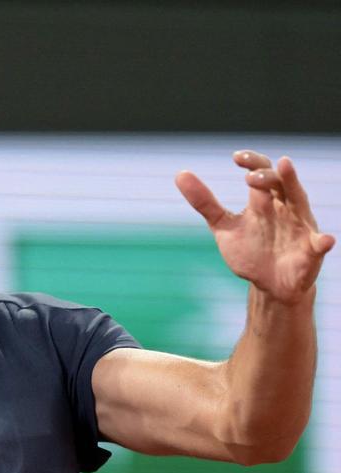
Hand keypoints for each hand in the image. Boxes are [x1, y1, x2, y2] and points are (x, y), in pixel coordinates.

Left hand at [176, 150, 334, 303]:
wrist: (269, 283)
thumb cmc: (250, 250)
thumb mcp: (223, 226)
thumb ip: (205, 203)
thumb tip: (180, 174)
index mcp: (266, 201)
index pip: (262, 173)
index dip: (252, 162)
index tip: (235, 157)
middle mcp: (286, 208)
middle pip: (280, 182)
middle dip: (266, 176)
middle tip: (249, 177)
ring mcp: (300, 228)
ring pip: (300, 201)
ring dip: (293, 184)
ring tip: (285, 166)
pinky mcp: (311, 252)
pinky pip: (319, 245)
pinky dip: (322, 242)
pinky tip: (324, 241)